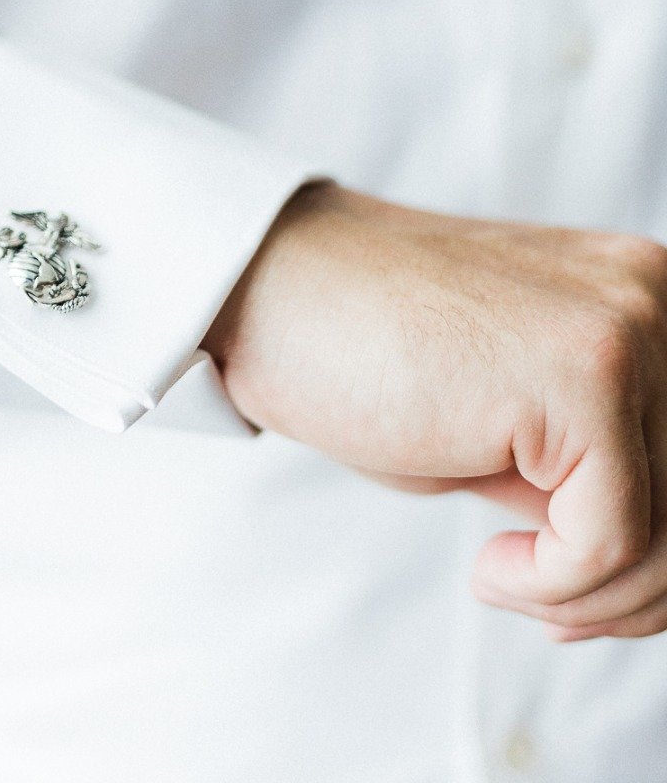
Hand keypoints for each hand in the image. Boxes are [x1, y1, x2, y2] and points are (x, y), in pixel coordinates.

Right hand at [204, 181, 666, 640]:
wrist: (266, 286)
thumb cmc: (366, 351)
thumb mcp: (512, 422)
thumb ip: (590, 468)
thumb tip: (655, 581)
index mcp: (647, 294)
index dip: (652, 562)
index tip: (581, 597)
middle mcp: (655, 296)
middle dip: (632, 591)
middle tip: (549, 609)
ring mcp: (625, 328)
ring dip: (589, 597)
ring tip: (503, 578)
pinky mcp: (584, 373)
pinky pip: (612, 541)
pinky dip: (549, 584)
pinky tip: (485, 565)